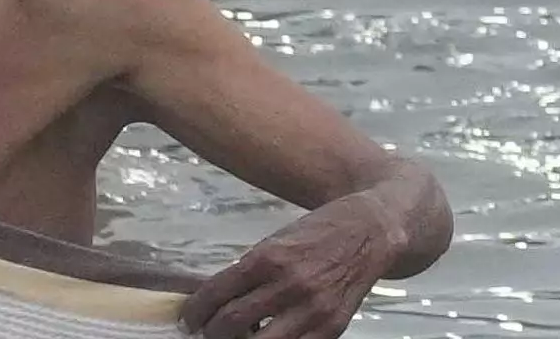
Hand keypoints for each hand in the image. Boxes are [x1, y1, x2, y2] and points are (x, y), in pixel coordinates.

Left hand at [185, 193, 401, 338]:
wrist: (371, 231)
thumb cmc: (319, 233)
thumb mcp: (278, 241)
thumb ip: (250, 271)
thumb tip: (217, 300)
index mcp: (270, 256)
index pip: (218, 292)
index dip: (196, 310)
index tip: (188, 319)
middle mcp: (290, 284)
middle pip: (233, 322)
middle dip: (211, 332)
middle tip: (204, 332)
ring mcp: (313, 310)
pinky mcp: (333, 328)